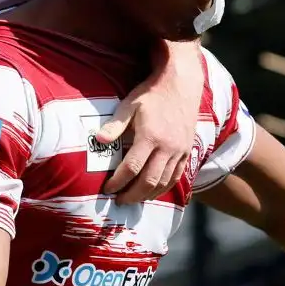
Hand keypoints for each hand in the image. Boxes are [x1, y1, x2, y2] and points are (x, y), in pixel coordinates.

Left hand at [98, 52, 199, 203]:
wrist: (181, 85)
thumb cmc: (151, 94)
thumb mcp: (130, 105)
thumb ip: (115, 125)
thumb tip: (98, 140)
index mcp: (150, 137)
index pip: (132, 168)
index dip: (118, 182)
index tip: (107, 189)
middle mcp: (167, 147)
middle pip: (148, 181)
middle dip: (131, 195)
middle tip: (118, 201)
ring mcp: (179, 151)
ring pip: (163, 183)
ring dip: (147, 195)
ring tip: (133, 199)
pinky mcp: (186, 151)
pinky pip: (175, 177)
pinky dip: (163, 188)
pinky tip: (152, 192)